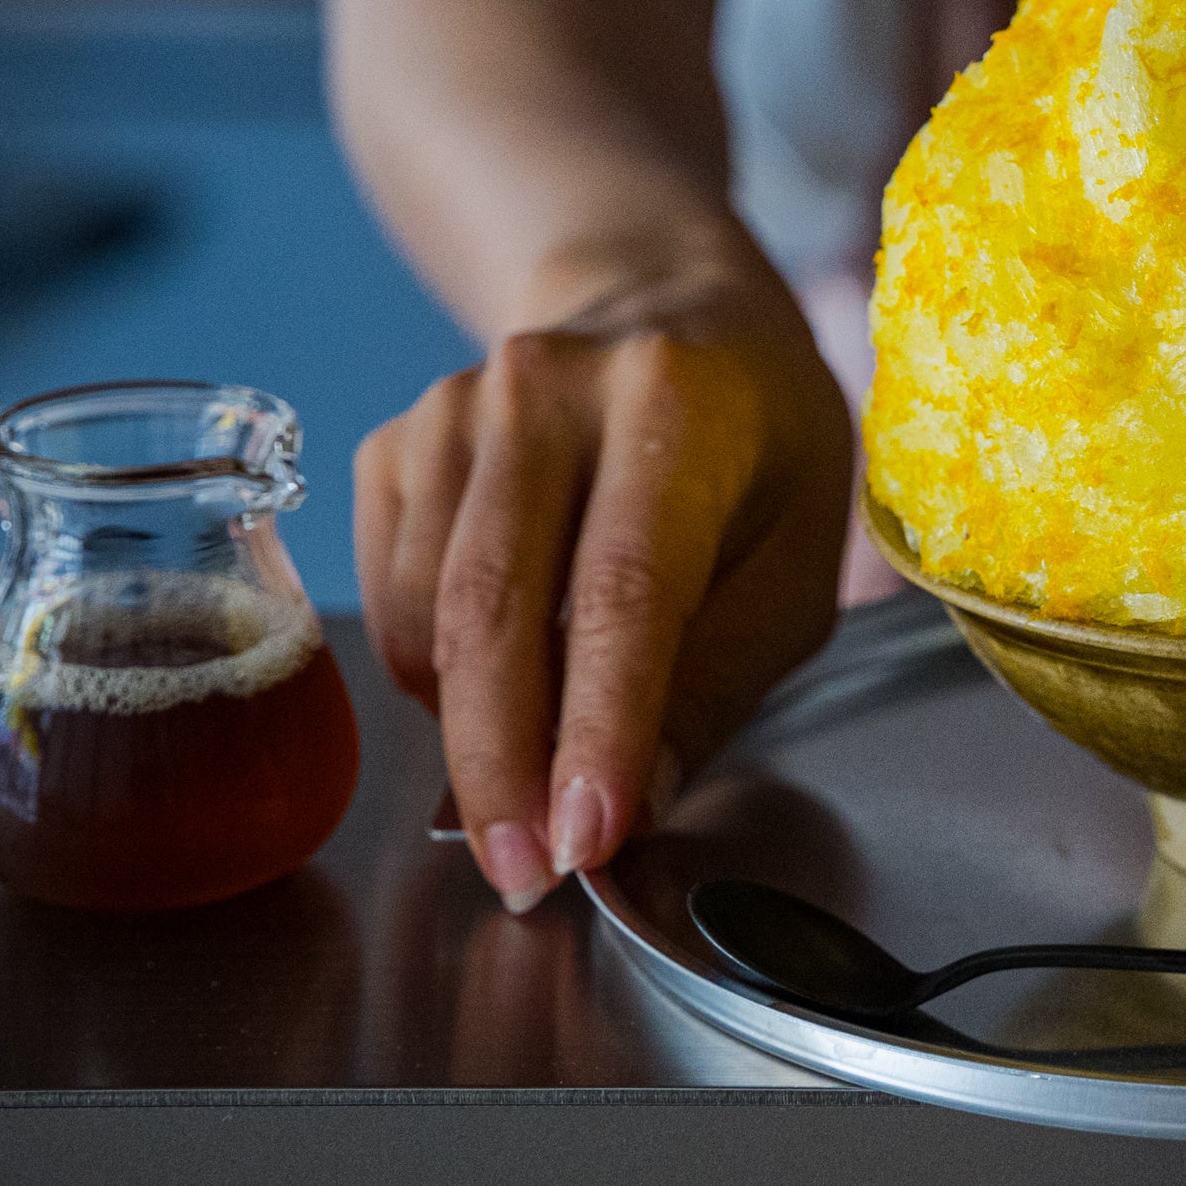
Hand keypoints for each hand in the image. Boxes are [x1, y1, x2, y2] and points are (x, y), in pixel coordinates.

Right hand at [354, 249, 853, 910]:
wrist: (663, 309)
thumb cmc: (755, 449)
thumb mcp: (795, 561)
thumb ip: (718, 680)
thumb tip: (632, 806)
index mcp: (674, 403)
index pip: (622, 590)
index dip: (598, 726)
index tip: (585, 838)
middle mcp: (546, 387)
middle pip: (493, 608)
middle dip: (502, 765)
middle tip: (523, 876)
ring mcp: (453, 406)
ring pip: (426, 614)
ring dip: (470, 732)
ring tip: (531, 792)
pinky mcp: (395, 439)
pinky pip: (389, 595)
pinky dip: (434, 676)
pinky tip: (500, 688)